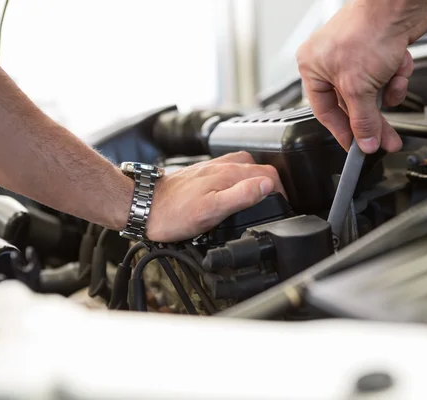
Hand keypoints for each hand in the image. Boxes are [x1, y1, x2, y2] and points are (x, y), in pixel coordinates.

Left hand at [145, 152, 285, 242]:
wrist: (144, 207)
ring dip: (257, 177)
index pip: (268, 173)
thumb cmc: (173, 214)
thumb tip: (267, 185)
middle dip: (273, 182)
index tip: (282, 205)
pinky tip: (235, 190)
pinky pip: (230, 170)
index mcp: (228, 174)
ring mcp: (211, 168)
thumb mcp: (212, 211)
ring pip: (245, 165)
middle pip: (259, 167)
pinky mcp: (203, 173)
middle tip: (275, 202)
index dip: (281, 190)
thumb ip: (242, 196)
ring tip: (260, 195)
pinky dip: (240, 178)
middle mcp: (222, 166)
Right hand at [296, 0, 426, 153]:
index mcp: (313, 68)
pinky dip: (397, 76)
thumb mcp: (358, 87)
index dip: (343, 132)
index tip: (356, 147)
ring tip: (393, 83)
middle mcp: (331, 63)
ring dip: (388, 92)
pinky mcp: (378, 54)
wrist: (397, 3)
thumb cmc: (368, 30)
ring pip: (374, 94)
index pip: (325, 112)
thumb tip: (364, 142)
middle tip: (385, 140)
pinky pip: (387, 80)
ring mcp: (356, 58)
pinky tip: (399, 66)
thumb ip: (362, 120)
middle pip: (353, 106)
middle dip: (373, 121)